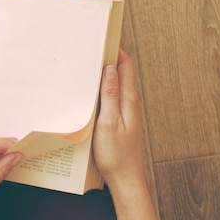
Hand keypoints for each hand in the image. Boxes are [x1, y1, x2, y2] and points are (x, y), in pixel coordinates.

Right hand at [93, 50, 144, 192]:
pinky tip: (91, 92)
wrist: (124, 178)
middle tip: (91, 51)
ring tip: (88, 67)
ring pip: (116, 84)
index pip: (126, 65)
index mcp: (129, 100)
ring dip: (104, 74)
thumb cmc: (116, 154)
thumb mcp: (109, 121)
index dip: (115, 50)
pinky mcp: (120, 119)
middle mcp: (131, 102)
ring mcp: (126, 111)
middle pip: (121, 72)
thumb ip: (111, 94)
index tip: (101, 41)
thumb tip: (110, 68)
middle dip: (108, 58)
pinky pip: (113, 96)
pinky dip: (103, 89)